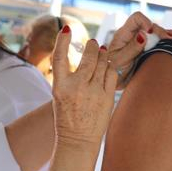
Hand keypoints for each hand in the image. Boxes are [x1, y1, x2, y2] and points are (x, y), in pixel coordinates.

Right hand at [51, 29, 116, 146]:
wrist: (77, 141)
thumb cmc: (67, 118)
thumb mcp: (60, 97)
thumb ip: (69, 79)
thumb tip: (84, 60)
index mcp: (60, 87)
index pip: (59, 57)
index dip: (62, 41)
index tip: (66, 29)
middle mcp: (77, 87)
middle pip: (89, 57)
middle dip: (93, 47)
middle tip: (94, 43)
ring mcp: (93, 92)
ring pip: (103, 63)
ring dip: (103, 55)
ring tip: (102, 53)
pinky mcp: (107, 97)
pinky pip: (112, 74)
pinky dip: (110, 68)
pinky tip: (108, 67)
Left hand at [106, 12, 171, 88]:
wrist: (112, 83)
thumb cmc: (111, 72)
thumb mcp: (119, 62)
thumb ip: (131, 49)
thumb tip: (143, 34)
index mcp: (123, 35)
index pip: (136, 18)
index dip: (146, 22)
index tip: (151, 33)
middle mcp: (133, 35)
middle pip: (150, 26)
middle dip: (161, 32)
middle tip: (171, 41)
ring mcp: (141, 41)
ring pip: (156, 33)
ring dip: (167, 35)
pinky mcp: (147, 49)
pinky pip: (158, 41)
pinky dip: (168, 39)